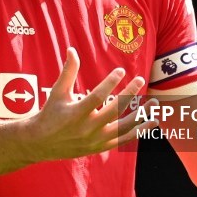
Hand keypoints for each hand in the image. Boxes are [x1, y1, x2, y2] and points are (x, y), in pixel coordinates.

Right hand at [25, 47, 158, 160]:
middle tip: (141, 80)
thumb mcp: (57, 92)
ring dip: (141, 116)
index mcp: (76, 113)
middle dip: (130, 95)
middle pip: (114, 111)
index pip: (97, 97)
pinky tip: (151, 122)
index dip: (110, 83)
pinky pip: (123, 140)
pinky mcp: (100, 147)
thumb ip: (68, 72)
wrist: (41, 143)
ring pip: (123, 128)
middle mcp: (88, 128)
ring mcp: (95, 140)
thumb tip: (72, 50)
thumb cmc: (50, 113)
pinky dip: (139, 132)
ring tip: (154, 103)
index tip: (121, 71)